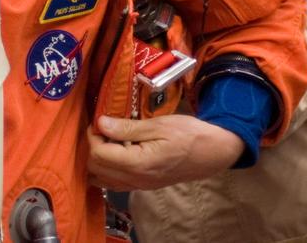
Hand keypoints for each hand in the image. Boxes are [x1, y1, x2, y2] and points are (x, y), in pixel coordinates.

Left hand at [87, 114, 243, 190]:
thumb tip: (100, 124)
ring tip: (111, 139)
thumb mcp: (158, 125)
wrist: (213, 152)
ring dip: (99, 159)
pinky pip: (115, 182)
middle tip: (105, 128)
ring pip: (103, 179)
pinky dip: (108, 169)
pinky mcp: (144, 185)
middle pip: (96, 169)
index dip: (93, 136)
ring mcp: (140, 186)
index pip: (98, 155)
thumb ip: (127, 128)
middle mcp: (136, 180)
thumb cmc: (189, 134)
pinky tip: (118, 151)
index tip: (100, 120)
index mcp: (138, 164)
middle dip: (93, 147)